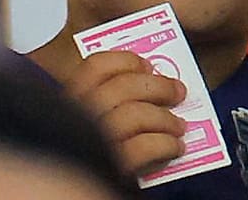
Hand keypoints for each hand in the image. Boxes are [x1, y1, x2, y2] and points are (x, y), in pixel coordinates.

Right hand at [66, 50, 187, 175]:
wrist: (78, 188)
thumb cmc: (88, 153)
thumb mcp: (89, 120)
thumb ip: (107, 102)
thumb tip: (150, 83)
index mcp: (68, 101)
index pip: (95, 66)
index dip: (126, 61)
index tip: (147, 65)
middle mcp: (78, 116)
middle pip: (122, 87)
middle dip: (158, 86)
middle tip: (177, 91)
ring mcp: (94, 140)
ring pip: (135, 115)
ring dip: (165, 118)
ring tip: (179, 126)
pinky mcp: (111, 166)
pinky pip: (144, 148)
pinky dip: (166, 144)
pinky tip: (175, 148)